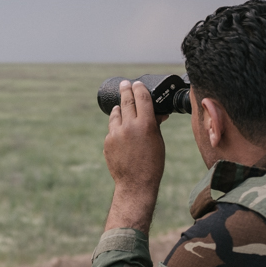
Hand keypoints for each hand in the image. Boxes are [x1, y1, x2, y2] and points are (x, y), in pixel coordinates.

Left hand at [103, 80, 167, 232]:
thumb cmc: (152, 164)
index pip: (142, 98)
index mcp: (146, 124)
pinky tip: (120, 131)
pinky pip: (112, 129)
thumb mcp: (158, 142)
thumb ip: (155, 125)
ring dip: (119, 108)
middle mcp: (129, 126)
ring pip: (116, 114)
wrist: (135, 183)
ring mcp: (116, 134)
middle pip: (126, 101)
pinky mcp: (107, 142)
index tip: (136, 83)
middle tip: (124, 84)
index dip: (139, 88)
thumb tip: (157, 114)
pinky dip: (116, 127)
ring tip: (120, 106)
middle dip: (126, 90)